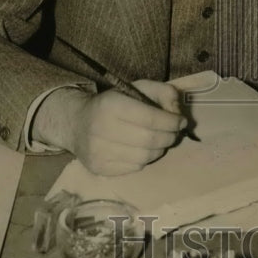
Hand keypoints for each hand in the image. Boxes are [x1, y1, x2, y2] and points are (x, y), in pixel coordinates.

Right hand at [32, 80, 183, 175]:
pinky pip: (134, 167)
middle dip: (169, 136)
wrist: (76, 123)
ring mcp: (98, 151)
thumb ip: (160, 91)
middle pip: (150, 140)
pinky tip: (142, 149)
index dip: (172, 121)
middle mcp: (102, 129)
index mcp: (111, 105)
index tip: (181, 121)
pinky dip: (145, 159)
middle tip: (175, 133)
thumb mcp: (134, 88)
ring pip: (145, 157)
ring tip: (160, 141)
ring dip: (159, 149)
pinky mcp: (99, 168)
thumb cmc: (112, 104)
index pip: (150, 118)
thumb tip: (177, 109)